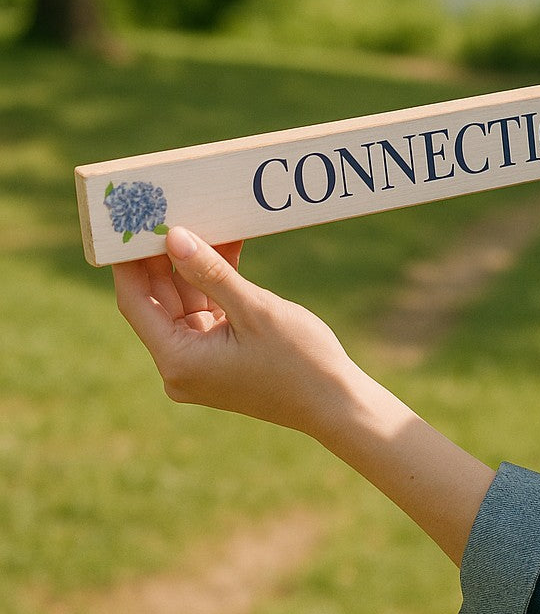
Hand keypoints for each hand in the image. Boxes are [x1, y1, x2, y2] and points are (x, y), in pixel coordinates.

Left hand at [112, 226, 495, 564]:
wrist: (336, 403)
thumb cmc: (300, 360)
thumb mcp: (255, 309)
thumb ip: (210, 273)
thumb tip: (173, 238)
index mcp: (178, 360)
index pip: (135, 301)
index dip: (129, 260)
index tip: (129, 221)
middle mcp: (181, 365)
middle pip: (158, 300)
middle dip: (163, 257)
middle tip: (166, 210)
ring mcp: (202, 362)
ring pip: (185, 303)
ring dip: (194, 265)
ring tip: (202, 220)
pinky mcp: (222, 356)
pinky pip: (208, 312)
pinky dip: (215, 283)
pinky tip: (226, 248)